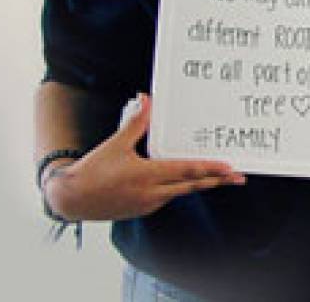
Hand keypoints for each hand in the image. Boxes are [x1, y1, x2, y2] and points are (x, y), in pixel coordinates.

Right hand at [44, 94, 243, 221]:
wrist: (70, 199)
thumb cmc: (92, 170)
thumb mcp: (116, 144)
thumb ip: (136, 122)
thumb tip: (147, 98)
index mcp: (147, 175)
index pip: (186, 171)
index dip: (210, 169)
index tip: (230, 168)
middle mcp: (151, 193)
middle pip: (192, 185)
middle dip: (217, 180)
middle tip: (239, 177)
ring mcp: (148, 204)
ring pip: (181, 192)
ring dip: (200, 185)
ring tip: (220, 178)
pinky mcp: (142, 210)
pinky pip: (167, 198)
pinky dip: (180, 189)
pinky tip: (188, 183)